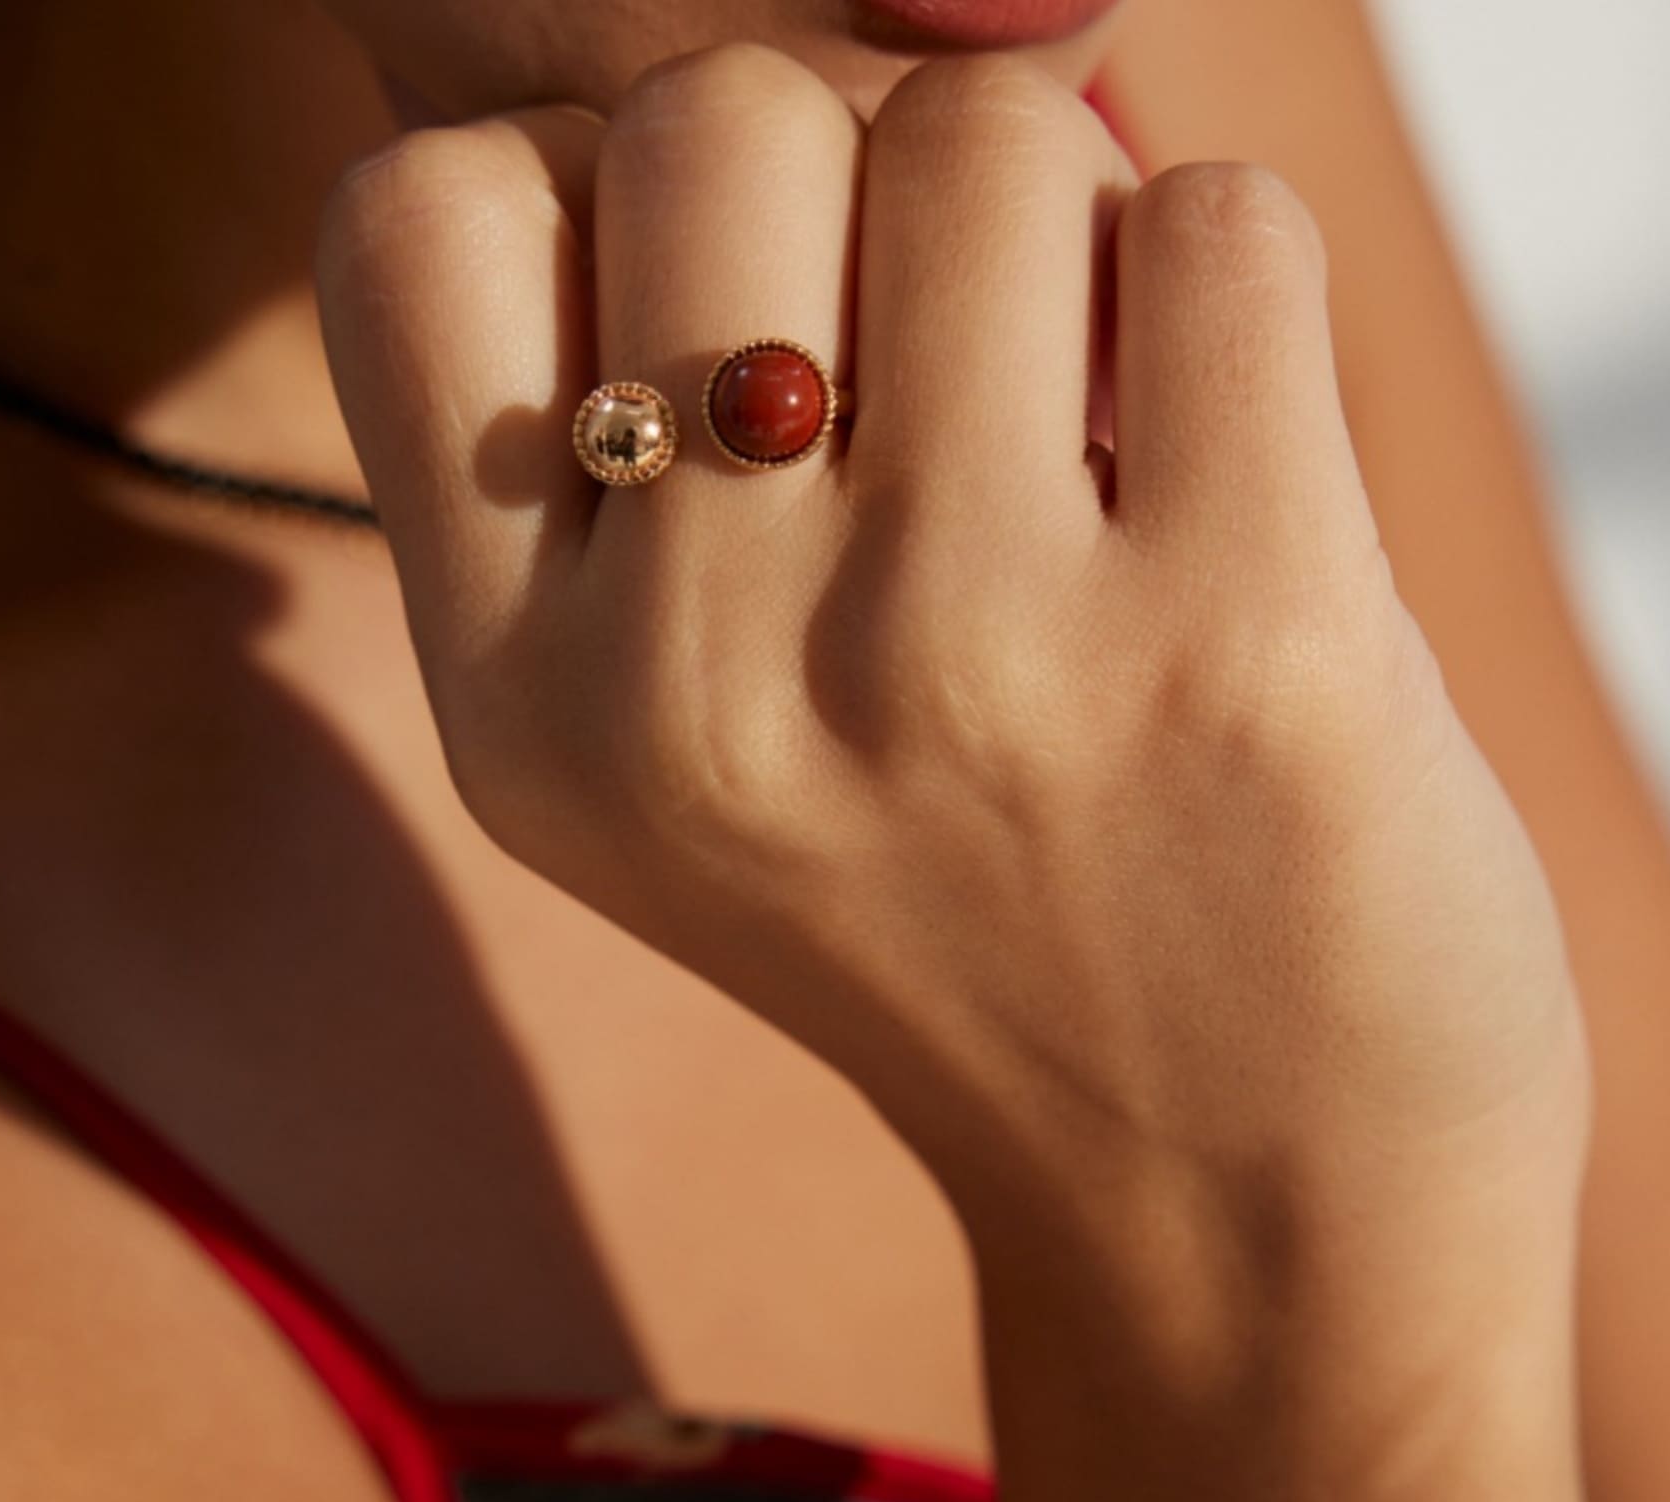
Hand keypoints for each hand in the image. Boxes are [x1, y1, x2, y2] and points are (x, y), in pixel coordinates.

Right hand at [316, 42, 1590, 1246]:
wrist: (1230, 1220)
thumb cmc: (980, 947)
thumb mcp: (697, 780)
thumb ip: (644, 477)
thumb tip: (746, 97)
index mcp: (528, 715)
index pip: (424, 213)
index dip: (594, 190)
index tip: (737, 327)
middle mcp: (698, 692)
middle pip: (715, 109)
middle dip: (856, 182)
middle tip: (955, 375)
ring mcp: (964, 664)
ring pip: (977, 130)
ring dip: (1067, 239)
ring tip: (1101, 445)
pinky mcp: (1245, 640)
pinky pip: (1218, 224)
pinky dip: (1235, 306)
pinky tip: (1230, 486)